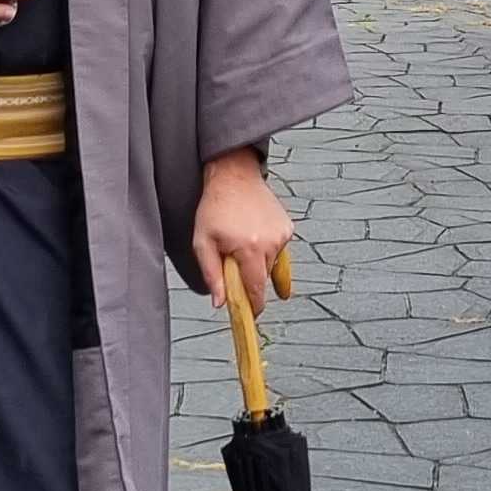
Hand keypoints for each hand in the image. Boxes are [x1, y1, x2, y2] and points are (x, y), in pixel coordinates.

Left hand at [192, 148, 292, 311]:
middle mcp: (270, 244)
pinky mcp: (287, 228)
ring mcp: (282, 235)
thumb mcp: (203, 243)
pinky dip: (266, 249)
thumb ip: (212, 275)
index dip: (254, 306)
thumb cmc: (214, 209)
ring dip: (258, 262)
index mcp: (249, 250)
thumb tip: (221, 304)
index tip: (252, 314)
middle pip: (264, 279)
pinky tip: (253, 234)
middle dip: (251, 279)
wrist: (234, 176)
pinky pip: (278, 250)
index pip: (256, 290)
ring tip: (241, 241)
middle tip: (235, 265)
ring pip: (271, 265)